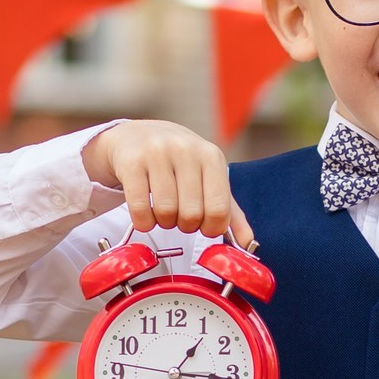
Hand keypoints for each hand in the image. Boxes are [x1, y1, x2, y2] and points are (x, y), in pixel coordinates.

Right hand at [82, 120, 255, 246]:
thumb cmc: (178, 163)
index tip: (203, 226)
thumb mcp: (208, 179)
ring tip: (162, 212)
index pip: (219, 209)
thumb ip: (230, 212)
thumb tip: (247, 243)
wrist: (138, 135)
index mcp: (211, 156)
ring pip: (165, 212)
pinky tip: (145, 214)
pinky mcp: (132, 162)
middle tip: (179, 216)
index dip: (211, 228)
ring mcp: (157, 153)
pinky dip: (143, 221)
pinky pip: (140, 208)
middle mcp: (186, 150)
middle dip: (185, 225)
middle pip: (191, 214)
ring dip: (163, 223)